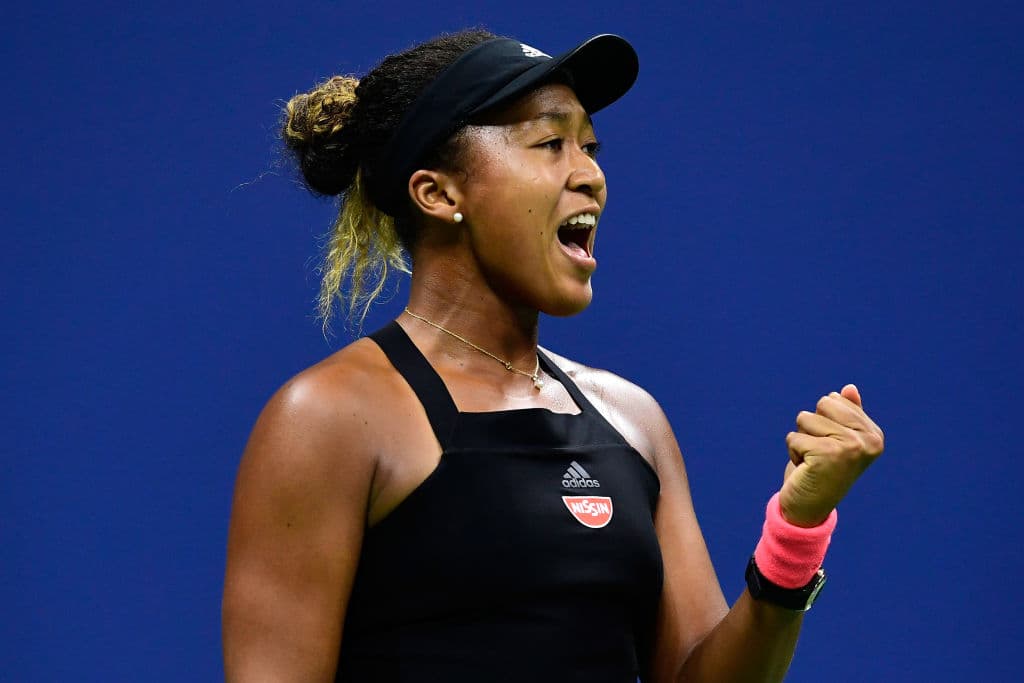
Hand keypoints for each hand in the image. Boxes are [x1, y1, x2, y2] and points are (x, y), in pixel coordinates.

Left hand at [779, 384, 883, 526]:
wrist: (808, 508)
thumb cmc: (820, 470)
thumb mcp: (833, 439)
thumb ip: (846, 414)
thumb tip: (849, 388)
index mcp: (874, 434)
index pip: (834, 400)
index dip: (822, 421)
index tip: (830, 446)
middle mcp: (868, 440)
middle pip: (822, 404)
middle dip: (811, 427)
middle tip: (818, 453)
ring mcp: (850, 447)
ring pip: (805, 418)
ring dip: (801, 440)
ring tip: (812, 461)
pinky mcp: (827, 454)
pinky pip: (794, 437)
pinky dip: (793, 452)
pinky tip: (805, 469)